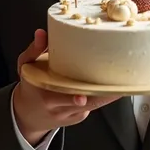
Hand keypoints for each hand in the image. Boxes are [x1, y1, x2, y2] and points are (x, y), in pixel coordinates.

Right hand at [12, 29, 120, 146]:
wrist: (28, 114)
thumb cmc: (30, 86)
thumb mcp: (25, 67)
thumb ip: (34, 50)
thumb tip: (41, 33)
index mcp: (46, 95)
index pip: (62, 99)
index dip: (74, 98)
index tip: (85, 95)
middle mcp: (60, 108)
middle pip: (85, 104)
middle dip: (102, 96)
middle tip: (118, 85)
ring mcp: (71, 114)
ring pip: (93, 106)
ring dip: (109, 96)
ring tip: (123, 84)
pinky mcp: (79, 117)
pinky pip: (94, 107)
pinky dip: (104, 97)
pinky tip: (114, 87)